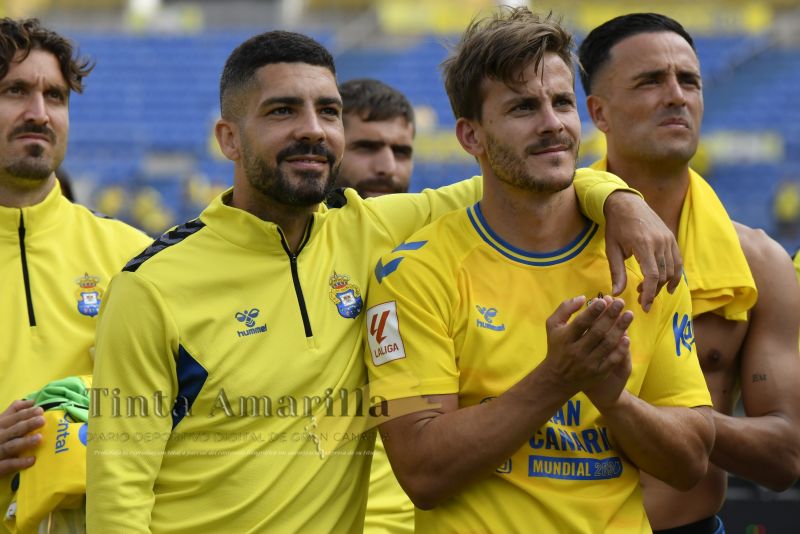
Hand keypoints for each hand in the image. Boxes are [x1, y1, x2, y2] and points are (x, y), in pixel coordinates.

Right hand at [0, 400, 43, 476]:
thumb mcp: (0, 422)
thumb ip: (13, 411)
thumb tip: (31, 401)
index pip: (13, 418)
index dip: (26, 413)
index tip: (40, 410)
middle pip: (14, 430)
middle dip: (27, 425)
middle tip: (42, 420)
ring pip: (11, 446)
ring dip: (25, 442)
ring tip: (39, 438)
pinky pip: (7, 465)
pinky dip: (19, 462)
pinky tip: (32, 460)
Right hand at [542, 295, 633, 394]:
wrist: (557, 379)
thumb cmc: (557, 347)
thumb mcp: (553, 326)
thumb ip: (565, 309)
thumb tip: (583, 298)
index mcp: (565, 338)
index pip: (581, 323)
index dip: (593, 311)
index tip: (604, 300)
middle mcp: (576, 351)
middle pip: (597, 332)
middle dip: (610, 316)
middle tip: (621, 303)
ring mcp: (588, 363)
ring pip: (607, 344)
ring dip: (620, 329)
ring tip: (629, 315)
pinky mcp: (598, 373)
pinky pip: (612, 360)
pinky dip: (620, 349)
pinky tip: (627, 338)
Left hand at [603, 191, 681, 311]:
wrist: (627, 203)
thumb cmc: (616, 226)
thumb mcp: (612, 249)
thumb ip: (616, 272)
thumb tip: (617, 293)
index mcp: (643, 244)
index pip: (652, 275)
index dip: (650, 293)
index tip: (644, 306)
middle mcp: (659, 242)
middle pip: (663, 275)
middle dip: (653, 291)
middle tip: (641, 299)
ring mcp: (668, 239)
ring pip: (671, 270)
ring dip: (662, 285)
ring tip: (648, 291)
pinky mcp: (671, 238)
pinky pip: (678, 261)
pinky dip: (675, 275)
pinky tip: (668, 286)